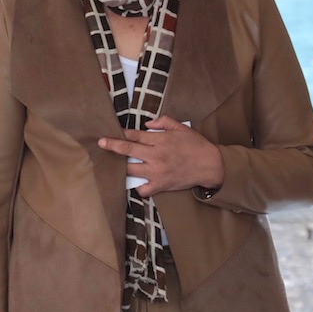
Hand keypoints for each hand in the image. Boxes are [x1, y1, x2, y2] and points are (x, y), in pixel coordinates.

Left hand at [97, 115, 223, 196]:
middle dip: (112, 146)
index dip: (123, 134)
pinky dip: (139, 187)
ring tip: (114, 164)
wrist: (211, 165)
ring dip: (121, 166)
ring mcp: (157, 171)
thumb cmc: (196, 145)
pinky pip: (143, 189)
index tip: (114, 133)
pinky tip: (137, 182)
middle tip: (101, 143)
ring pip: (130, 170)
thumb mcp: (181, 127)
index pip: (135, 136)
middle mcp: (155, 155)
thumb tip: (147, 123)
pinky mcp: (161, 185)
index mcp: (160, 140)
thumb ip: (163, 122)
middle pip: (127, 150)